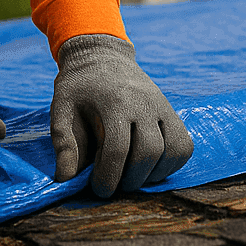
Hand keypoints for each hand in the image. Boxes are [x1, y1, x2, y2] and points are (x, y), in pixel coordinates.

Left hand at [51, 34, 192, 196]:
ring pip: (173, 150)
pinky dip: (171, 164)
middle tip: (115, 185)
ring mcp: (161, 106)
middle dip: (132, 179)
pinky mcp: (172, 112)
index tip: (98, 189)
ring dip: (154, 174)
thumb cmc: (79, 88)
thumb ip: (63, 143)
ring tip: (132, 177)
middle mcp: (143, 102)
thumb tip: (65, 179)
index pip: (118, 148)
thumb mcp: (61, 108)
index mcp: (113, 101)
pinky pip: (184, 145)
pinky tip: (150, 167)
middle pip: (149, 152)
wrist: (101, 56)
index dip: (108, 177)